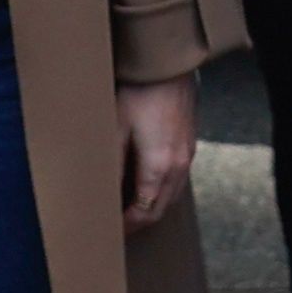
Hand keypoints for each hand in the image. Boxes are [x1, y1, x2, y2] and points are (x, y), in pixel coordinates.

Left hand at [120, 76, 198, 228]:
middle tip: (117, 223)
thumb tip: (102, 193)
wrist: (167, 62)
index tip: (110, 230)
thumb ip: (111, 165)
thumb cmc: (139, 92)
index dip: (126, 227)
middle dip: (139, 220)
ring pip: (171, 194)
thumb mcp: (116, 129)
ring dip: (151, 204)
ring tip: (128, 205)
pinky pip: (177, 177)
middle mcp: (179, 166)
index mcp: (159, 168)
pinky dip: (161, 188)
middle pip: (160, 208)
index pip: (144, 213)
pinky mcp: (189, 141)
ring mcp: (187, 153)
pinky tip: (145, 180)